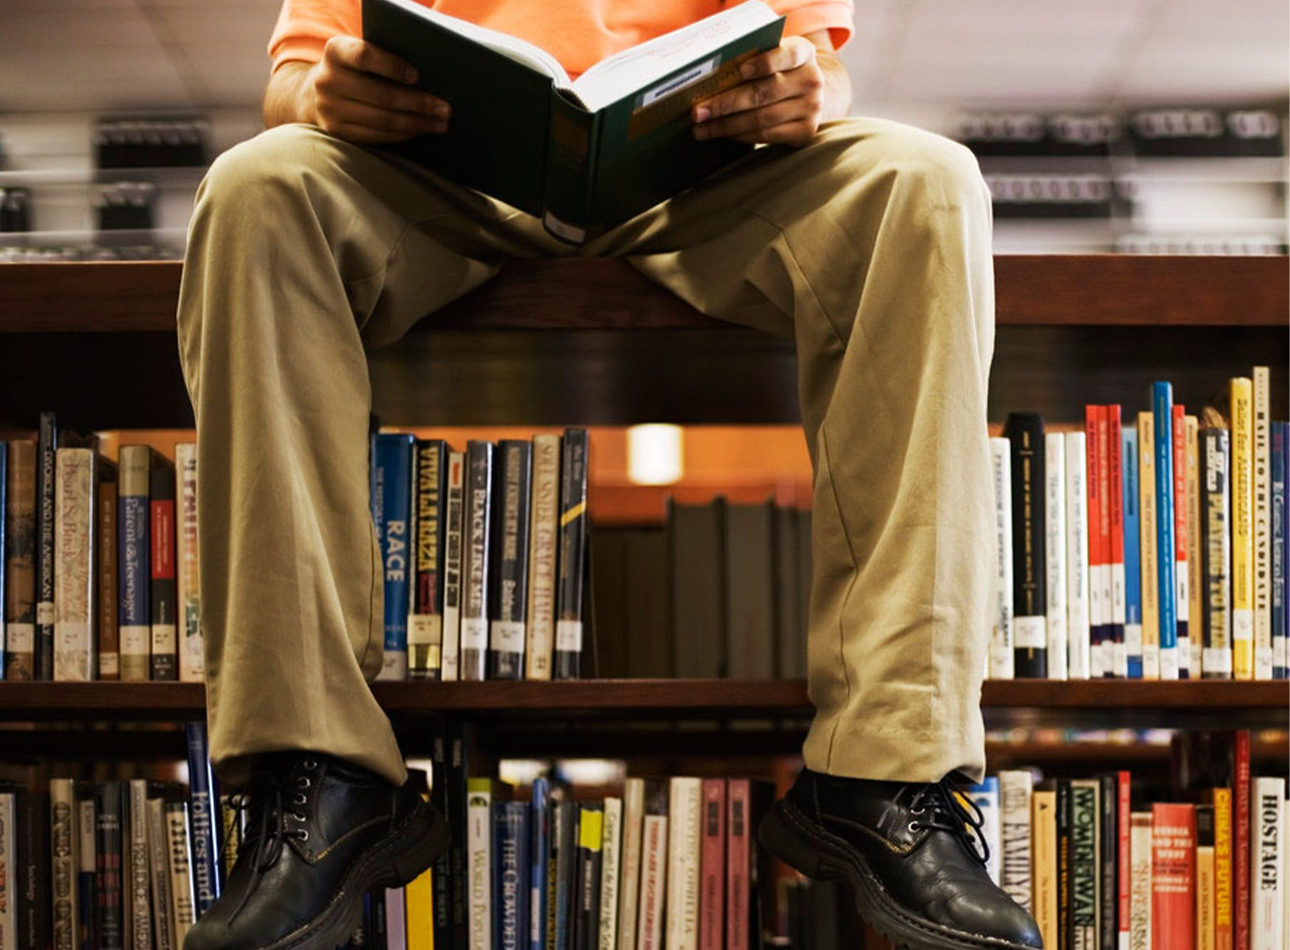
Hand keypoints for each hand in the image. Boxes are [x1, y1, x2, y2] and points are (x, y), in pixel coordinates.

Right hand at [307, 36, 450, 143]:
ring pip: (382, 120)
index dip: (392, 66)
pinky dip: (402, 135)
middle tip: (445, 109)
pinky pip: (376, 136)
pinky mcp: (336, 132)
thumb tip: (431, 74)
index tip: (417, 76)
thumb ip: (384, 58)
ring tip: (440, 124)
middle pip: (381, 95)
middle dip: (418, 104)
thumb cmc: (354, 70)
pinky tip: (419, 131)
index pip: (366, 57)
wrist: (315, 93)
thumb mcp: (360, 54)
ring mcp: (329, 109)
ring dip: (416, 123)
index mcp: (336, 52)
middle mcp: (328, 80)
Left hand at [691, 36, 824, 146]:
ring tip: (701, 129)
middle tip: (698, 112)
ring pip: (762, 119)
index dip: (764, 63)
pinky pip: (767, 135)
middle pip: (764, 92)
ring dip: (726, 126)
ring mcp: (811, 107)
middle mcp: (811, 79)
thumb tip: (708, 76)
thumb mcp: (775, 58)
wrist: (808, 96)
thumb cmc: (779, 73)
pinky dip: (741, 135)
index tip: (740, 70)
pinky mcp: (805, 131)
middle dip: (726, 103)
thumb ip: (753, 59)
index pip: (787, 54)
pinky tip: (723, 134)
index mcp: (803, 52)